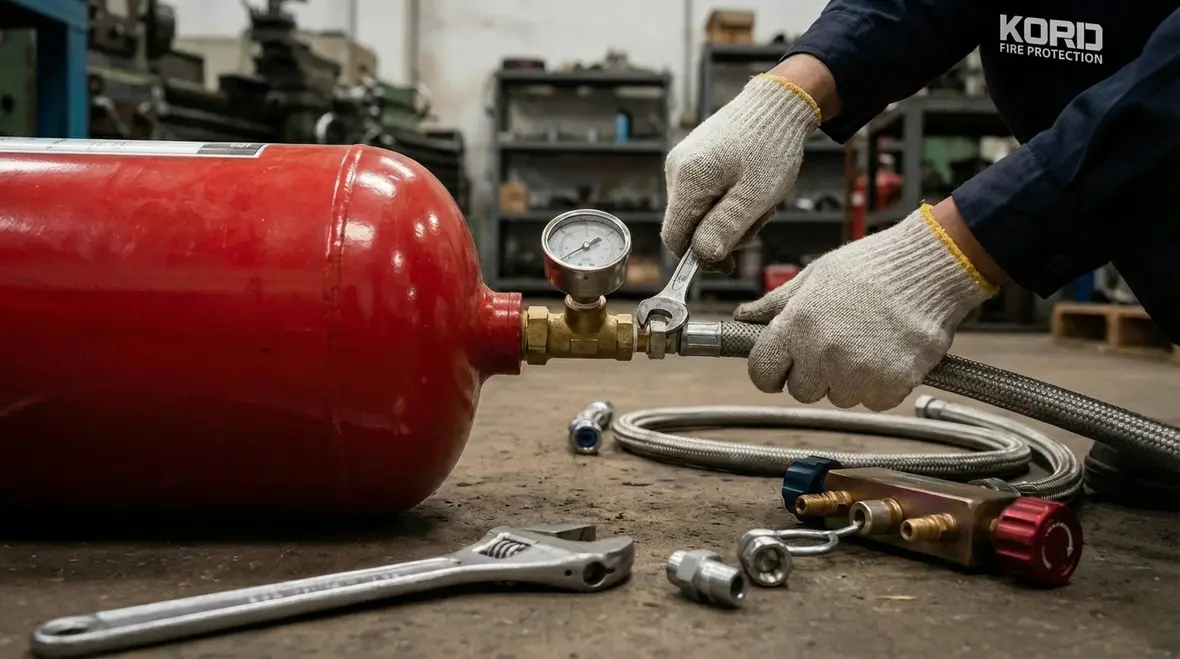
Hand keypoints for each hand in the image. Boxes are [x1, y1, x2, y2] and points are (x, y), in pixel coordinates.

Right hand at [661, 73, 820, 269]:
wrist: (778, 103)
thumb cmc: (771, 147)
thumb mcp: (756, 197)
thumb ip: (725, 229)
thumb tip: (702, 258)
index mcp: (688, 179)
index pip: (675, 238)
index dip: (698, 257)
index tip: (729, 263)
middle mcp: (676, 170)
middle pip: (688, 226)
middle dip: (721, 232)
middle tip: (757, 217)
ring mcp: (682, 162)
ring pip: (698, 212)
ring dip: (728, 216)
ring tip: (758, 197)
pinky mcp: (693, 159)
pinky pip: (704, 194)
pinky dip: (727, 199)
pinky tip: (749, 186)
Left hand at [734, 205, 997, 410]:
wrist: (931, 268)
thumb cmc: (873, 267)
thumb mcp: (815, 276)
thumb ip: (776, 303)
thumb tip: (743, 317)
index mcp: (796, 326)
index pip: (761, 372)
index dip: (771, 371)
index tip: (782, 367)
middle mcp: (822, 354)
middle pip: (801, 391)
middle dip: (813, 374)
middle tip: (836, 345)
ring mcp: (857, 373)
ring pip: (838, 397)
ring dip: (848, 379)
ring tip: (867, 342)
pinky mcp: (890, 386)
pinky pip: (873, 401)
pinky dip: (880, 385)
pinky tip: (887, 353)